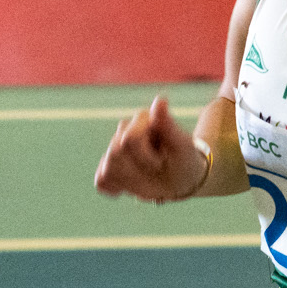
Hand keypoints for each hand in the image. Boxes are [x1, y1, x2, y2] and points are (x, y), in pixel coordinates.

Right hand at [93, 95, 208, 202]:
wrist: (182, 180)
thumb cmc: (185, 160)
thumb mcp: (181, 146)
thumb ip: (168, 125)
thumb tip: (160, 99)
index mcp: (143, 119)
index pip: (129, 139)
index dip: (146, 158)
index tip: (162, 162)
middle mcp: (125, 129)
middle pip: (115, 154)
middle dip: (139, 169)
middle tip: (158, 168)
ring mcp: (115, 148)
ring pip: (107, 169)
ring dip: (130, 180)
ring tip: (148, 176)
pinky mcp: (108, 166)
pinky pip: (101, 180)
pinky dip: (115, 188)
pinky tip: (131, 186)